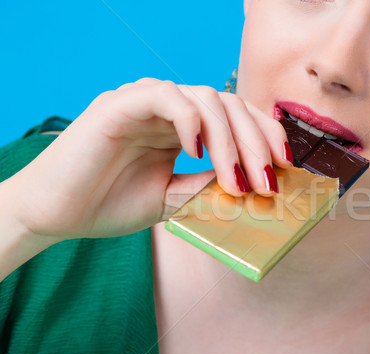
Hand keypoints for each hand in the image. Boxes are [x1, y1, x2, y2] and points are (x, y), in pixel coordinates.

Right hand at [7, 78, 291, 241]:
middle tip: (267, 181)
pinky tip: (196, 152)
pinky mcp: (121, 104)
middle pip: (231, 106)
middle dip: (256, 143)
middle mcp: (170, 111)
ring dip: (229, 140)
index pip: (238, 118)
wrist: (57, 214)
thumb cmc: (110, 203)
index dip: (266, 136)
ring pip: (206, 99)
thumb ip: (206, 187)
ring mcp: (146, 103)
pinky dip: (189, 120)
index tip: (285, 166)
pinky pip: (166, 95)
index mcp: (185, 129)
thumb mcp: (173, 199)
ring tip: (235, 179)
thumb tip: (252, 185)